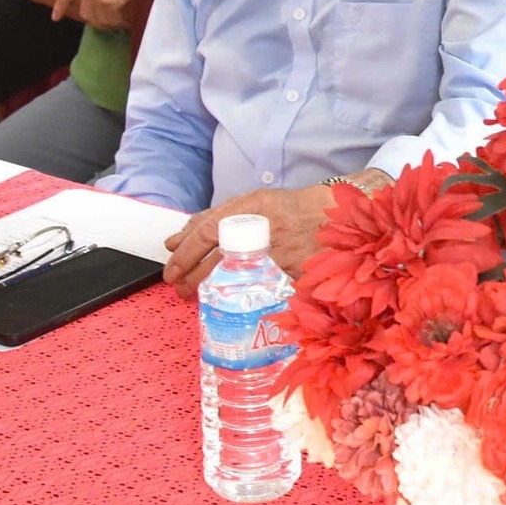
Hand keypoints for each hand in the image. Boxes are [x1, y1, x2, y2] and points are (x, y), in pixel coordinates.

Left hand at [51, 0, 136, 30]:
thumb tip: (100, 2)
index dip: (60, 8)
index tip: (55, 18)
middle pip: (86, 14)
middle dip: (97, 21)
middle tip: (110, 21)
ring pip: (101, 20)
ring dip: (111, 23)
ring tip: (122, 20)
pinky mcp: (111, 2)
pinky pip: (114, 20)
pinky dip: (121, 22)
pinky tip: (128, 19)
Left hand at [161, 184, 337, 296]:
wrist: (334, 215)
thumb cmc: (287, 209)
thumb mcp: (250, 203)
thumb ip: (211, 219)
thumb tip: (174, 241)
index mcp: (252, 206)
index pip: (208, 231)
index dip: (185, 254)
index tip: (170, 271)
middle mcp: (265, 228)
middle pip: (219, 259)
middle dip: (193, 279)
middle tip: (180, 289)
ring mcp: (281, 251)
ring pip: (238, 278)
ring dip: (213, 291)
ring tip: (198, 298)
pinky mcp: (295, 272)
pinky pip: (263, 288)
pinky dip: (243, 296)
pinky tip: (231, 301)